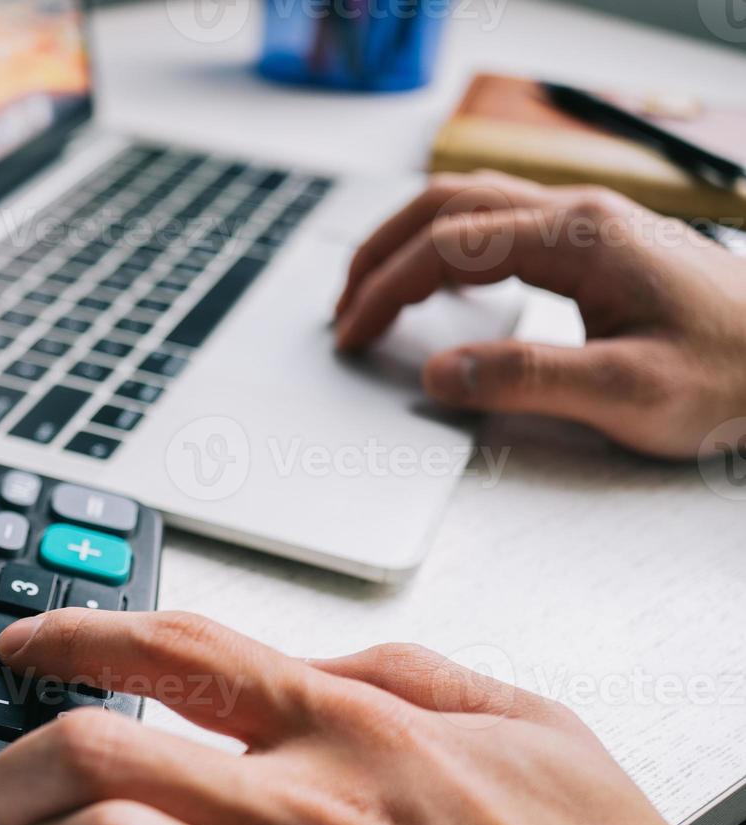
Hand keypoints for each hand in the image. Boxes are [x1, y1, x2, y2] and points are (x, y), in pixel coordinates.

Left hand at [0, 608, 745, 824]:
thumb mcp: (518, 716)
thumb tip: (306, 659)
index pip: (178, 650)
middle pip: (103, 756)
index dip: (76, 632)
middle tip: (10, 785)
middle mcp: (310, 812)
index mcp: (353, 727)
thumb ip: (399, 671)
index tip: (23, 645)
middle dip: (22, 767)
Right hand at [334, 171, 745, 458]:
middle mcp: (578, 215)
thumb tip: (440, 375)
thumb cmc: (733, 375)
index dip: (385, 288)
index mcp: (578, 237)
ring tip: (373, 296)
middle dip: (380, 252)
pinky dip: (446, 252)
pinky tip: (439, 287)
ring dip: (409, 244)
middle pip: (446, 205)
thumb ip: (527, 380)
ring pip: (469, 207)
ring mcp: (587, 225)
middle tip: (343, 308)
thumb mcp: (630, 393)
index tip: (351, 334)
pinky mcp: (596, 245)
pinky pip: (498, 227)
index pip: (446, 244)